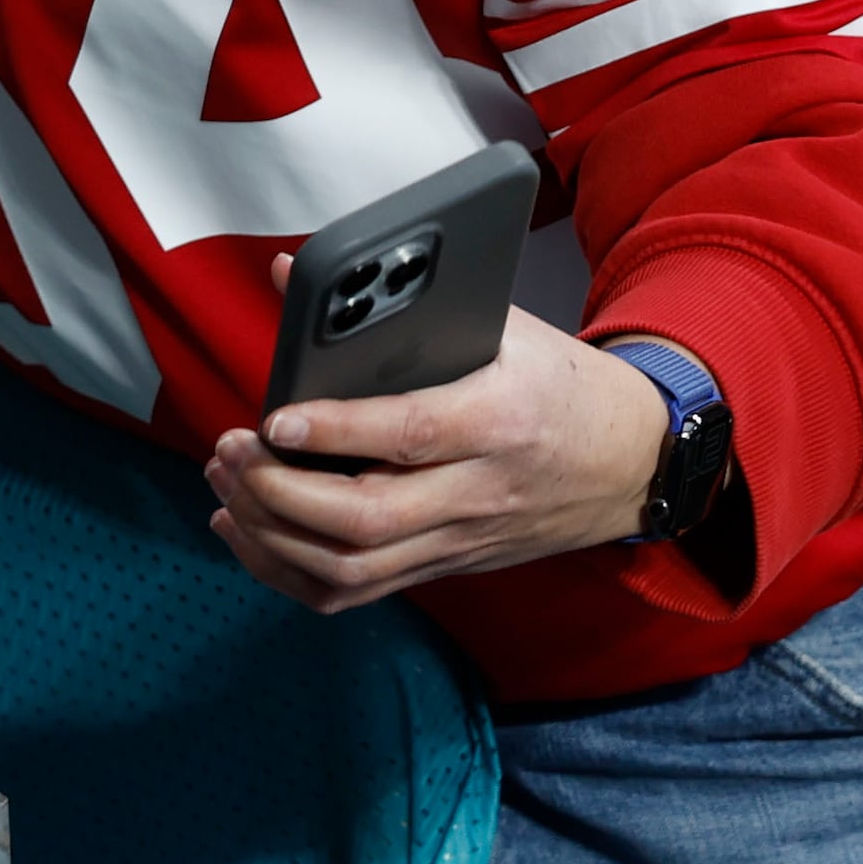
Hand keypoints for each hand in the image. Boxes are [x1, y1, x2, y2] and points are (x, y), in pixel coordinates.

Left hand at [204, 275, 670, 612]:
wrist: (635, 461)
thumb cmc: (559, 384)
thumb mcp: (502, 326)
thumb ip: (399, 306)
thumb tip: (291, 271)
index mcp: (499, 420)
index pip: (409, 434)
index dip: (334, 431)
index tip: (271, 420)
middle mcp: (480, 491)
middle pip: (369, 518)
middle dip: (281, 492)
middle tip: (229, 450)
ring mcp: (464, 539)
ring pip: (356, 568)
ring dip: (273, 536)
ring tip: (227, 484)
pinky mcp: (449, 566)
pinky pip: (361, 592)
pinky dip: (291, 573)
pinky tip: (247, 533)